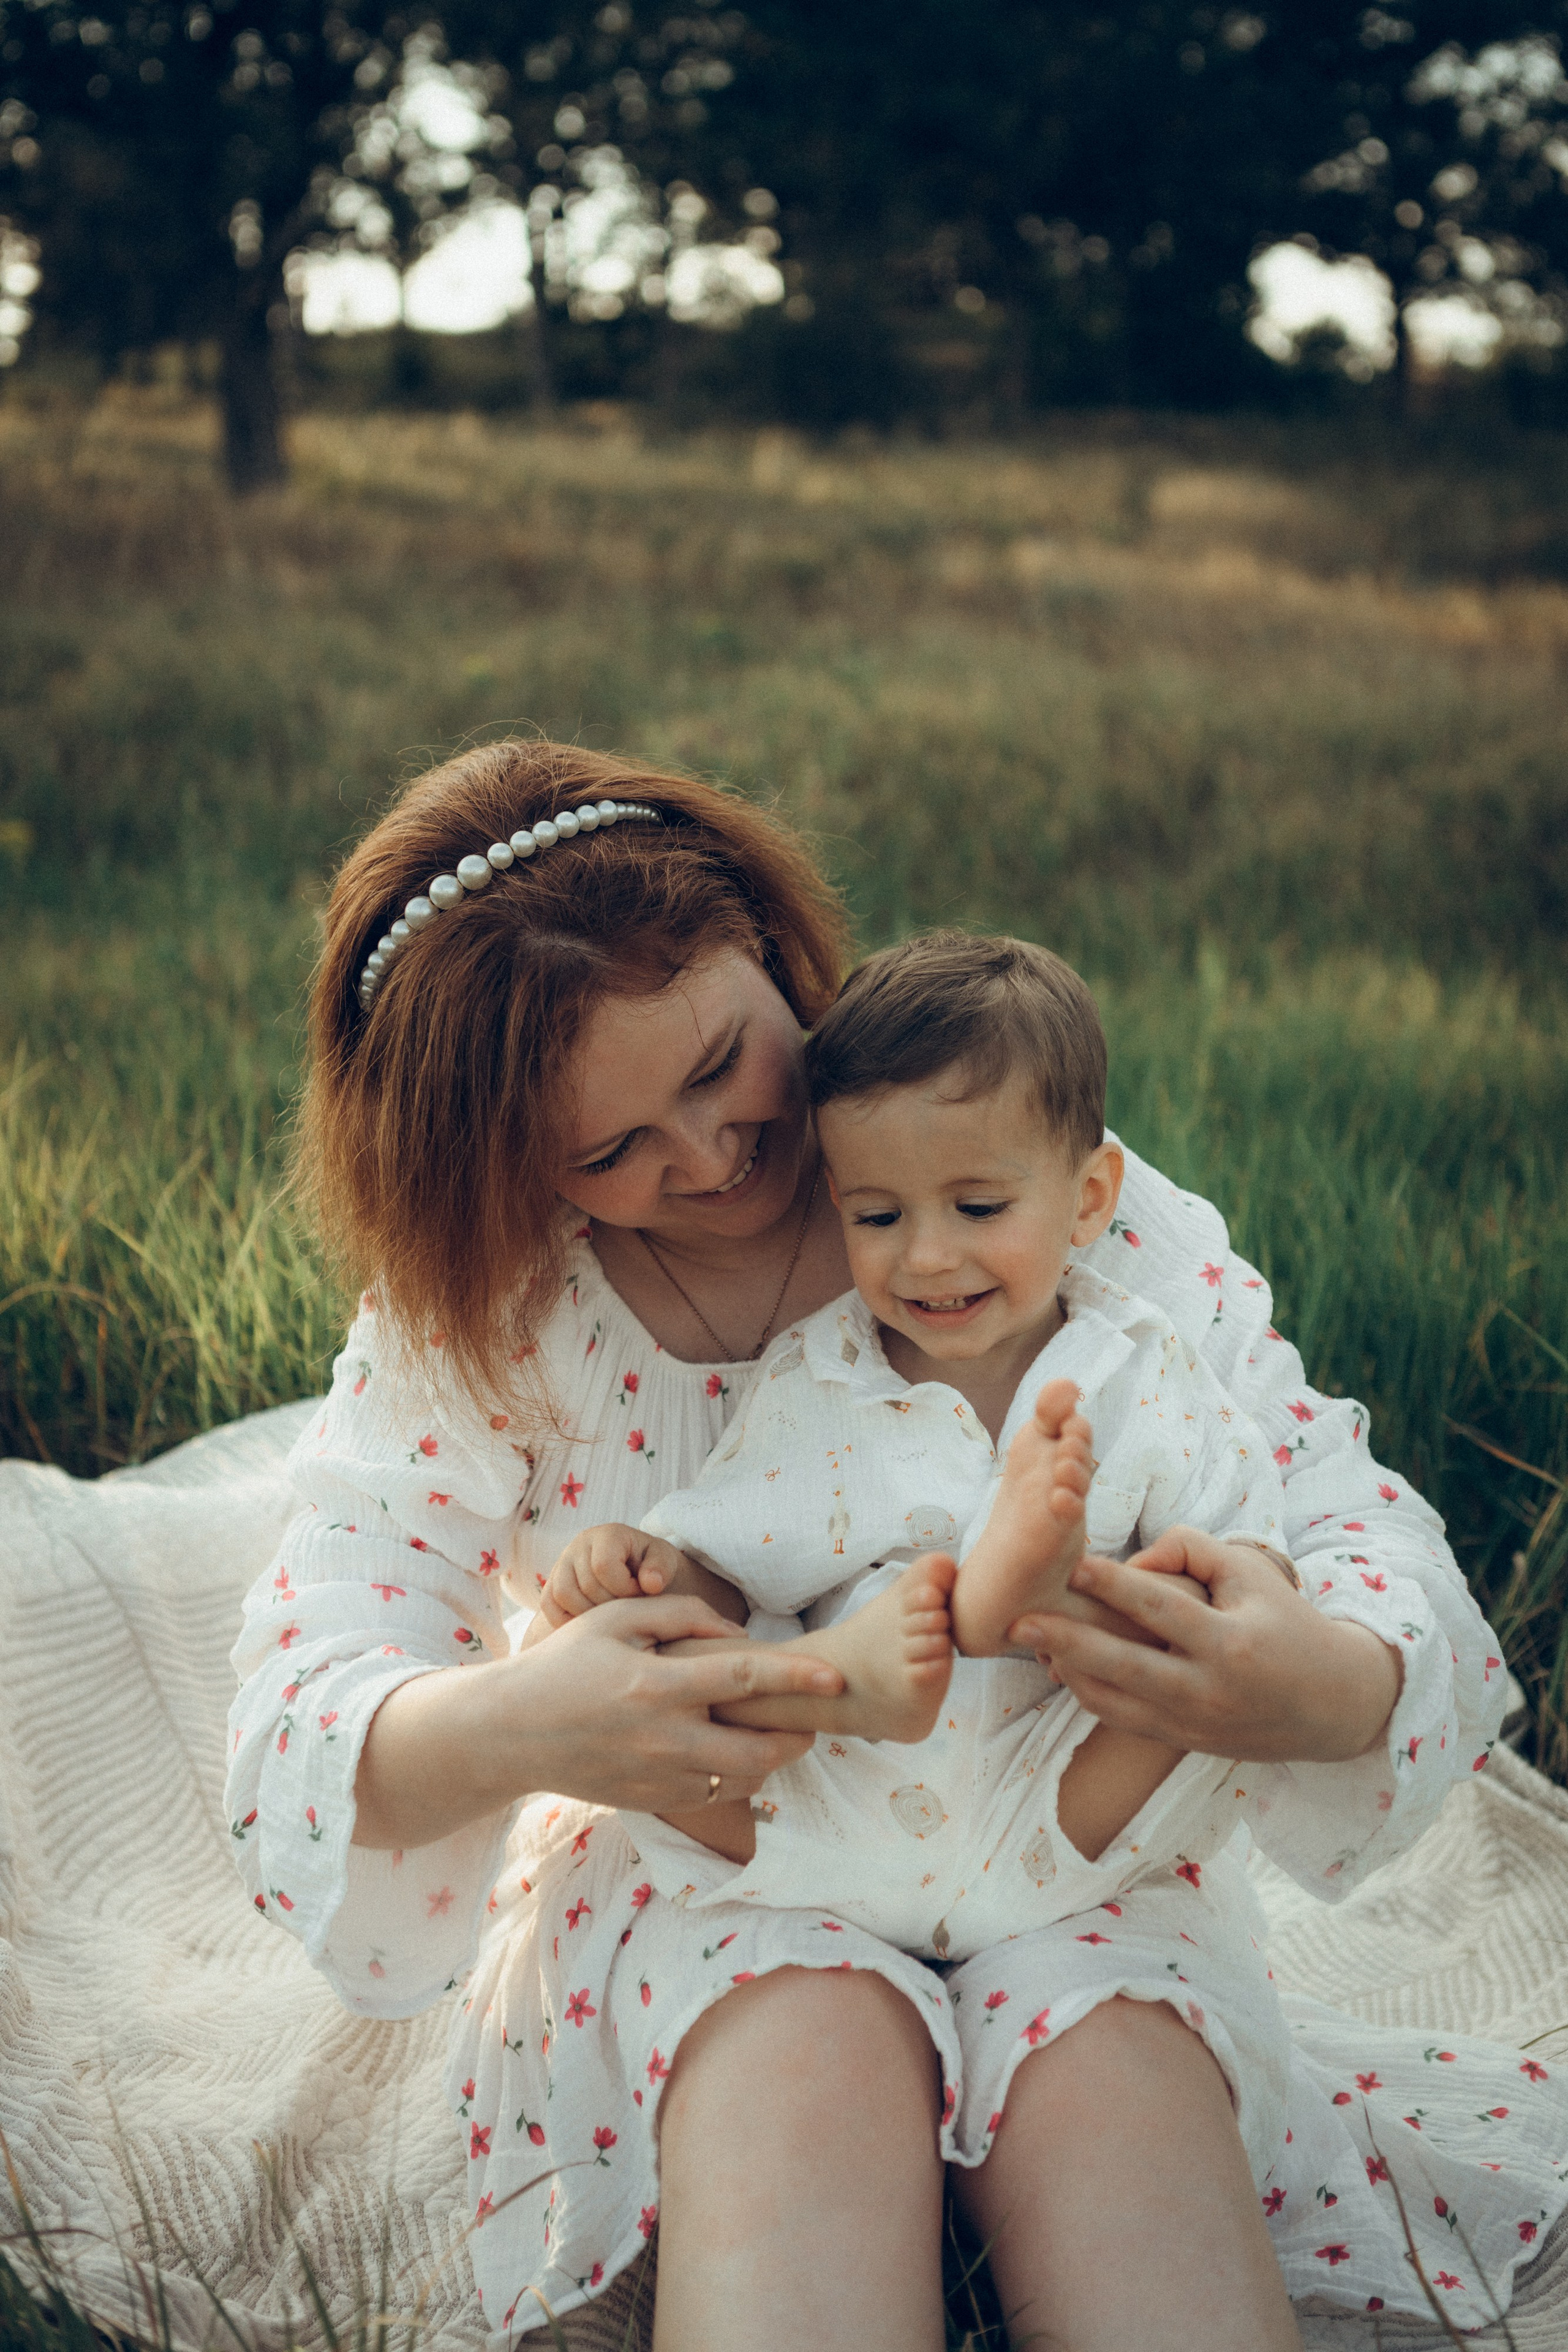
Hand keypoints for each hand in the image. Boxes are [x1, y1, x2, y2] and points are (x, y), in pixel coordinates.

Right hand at [354, 1592, 847, 1846]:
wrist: (509, 1732)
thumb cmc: (563, 1664)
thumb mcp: (615, 1619)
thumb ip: (680, 1616)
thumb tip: (735, 1633)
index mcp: (657, 1686)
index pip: (746, 1679)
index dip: (798, 1676)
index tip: (837, 1675)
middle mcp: (663, 1739)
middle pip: (759, 1751)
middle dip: (798, 1737)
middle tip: (811, 1718)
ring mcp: (658, 1779)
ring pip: (742, 1783)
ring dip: (770, 1761)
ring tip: (773, 1735)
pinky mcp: (651, 1803)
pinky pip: (713, 1799)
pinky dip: (735, 1779)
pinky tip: (731, 1754)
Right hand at [538, 1521, 693, 1627]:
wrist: (638, 1572)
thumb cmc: (651, 1566)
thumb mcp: (664, 1561)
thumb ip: (660, 1569)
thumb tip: (651, 1584)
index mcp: (607, 1534)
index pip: (603, 1566)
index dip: (624, 1589)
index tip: (640, 1593)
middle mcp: (579, 1545)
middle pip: (584, 1585)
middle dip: (610, 1605)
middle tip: (628, 1608)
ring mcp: (562, 1564)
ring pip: (562, 1596)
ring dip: (588, 1614)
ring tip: (611, 1616)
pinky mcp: (552, 1584)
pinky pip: (549, 1605)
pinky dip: (567, 1620)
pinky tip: (591, 1623)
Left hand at [1007, 1526, 1403, 1765]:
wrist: (1332, 1703)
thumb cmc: (1288, 1623)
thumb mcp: (1251, 1573)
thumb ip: (1191, 1551)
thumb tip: (1135, 1562)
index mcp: (1230, 1643)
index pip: (1160, 1609)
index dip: (1114, 1585)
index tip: (1073, 1565)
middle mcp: (1208, 1690)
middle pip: (1123, 1667)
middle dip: (1066, 1643)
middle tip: (1018, 1620)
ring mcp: (1194, 1723)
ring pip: (1115, 1702)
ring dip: (1069, 1672)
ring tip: (1032, 1641)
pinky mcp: (1185, 1741)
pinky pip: (1124, 1720)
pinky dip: (1090, 1695)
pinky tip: (1064, 1668)